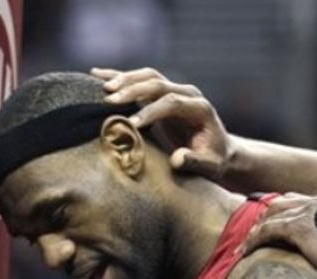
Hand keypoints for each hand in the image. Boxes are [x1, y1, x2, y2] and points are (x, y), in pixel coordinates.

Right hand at [91, 67, 232, 179]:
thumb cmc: (214, 160)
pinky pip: (140, 80)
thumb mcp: (211, 165)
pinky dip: (119, 76)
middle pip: (158, 84)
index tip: (132, 123)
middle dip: (133, 91)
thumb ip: (195, 162)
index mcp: (201, 108)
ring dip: (125, 80)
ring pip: (148, 76)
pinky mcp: (164, 92)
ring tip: (103, 89)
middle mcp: (189, 93)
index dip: (152, 111)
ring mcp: (176, 89)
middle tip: (110, 101)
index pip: (173, 102)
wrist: (219, 149)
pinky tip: (97, 75)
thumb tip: (177, 159)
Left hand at [243, 193, 316, 278]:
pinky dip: (253, 242)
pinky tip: (244, 254)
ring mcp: (309, 212)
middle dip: (263, 220)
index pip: (295, 202)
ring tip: (244, 249)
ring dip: (254, 233)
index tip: (266, 229)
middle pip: (279, 204)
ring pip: (269, 217)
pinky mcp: (300, 228)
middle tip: (251, 239)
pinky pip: (267, 231)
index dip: (279, 215)